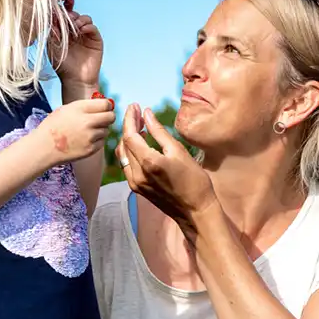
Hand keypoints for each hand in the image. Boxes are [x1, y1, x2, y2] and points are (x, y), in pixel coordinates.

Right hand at [40, 97, 115, 164]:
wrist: (43, 147)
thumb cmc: (53, 126)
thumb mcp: (66, 109)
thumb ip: (85, 106)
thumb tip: (106, 105)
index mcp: (80, 109)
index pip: (105, 104)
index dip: (107, 106)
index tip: (105, 108)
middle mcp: (87, 122)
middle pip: (111, 117)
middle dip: (109, 116)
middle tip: (103, 119)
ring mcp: (90, 137)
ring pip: (106, 130)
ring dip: (101, 130)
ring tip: (86, 132)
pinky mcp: (91, 149)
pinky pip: (102, 141)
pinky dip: (97, 140)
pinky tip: (84, 140)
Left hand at [50, 0, 103, 88]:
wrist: (76, 79)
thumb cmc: (62, 65)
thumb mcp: (52, 46)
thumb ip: (52, 31)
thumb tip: (52, 15)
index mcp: (63, 32)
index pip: (63, 16)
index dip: (63, 7)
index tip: (61, 2)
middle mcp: (74, 31)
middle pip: (74, 14)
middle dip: (70, 13)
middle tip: (68, 18)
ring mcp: (85, 35)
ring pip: (85, 18)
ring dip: (79, 19)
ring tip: (75, 27)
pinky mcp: (95, 39)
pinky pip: (92, 27)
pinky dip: (87, 26)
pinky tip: (82, 31)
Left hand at [118, 104, 215, 234]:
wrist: (196, 212)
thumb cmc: (194, 181)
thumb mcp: (178, 151)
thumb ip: (159, 131)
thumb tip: (147, 113)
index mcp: (148, 163)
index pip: (130, 135)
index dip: (130, 118)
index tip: (135, 106)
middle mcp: (137, 174)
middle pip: (124, 144)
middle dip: (128, 126)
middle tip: (137, 113)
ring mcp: (135, 183)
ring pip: (123, 155)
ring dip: (128, 139)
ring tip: (140, 126)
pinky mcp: (137, 189)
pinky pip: (127, 165)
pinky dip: (131, 152)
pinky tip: (142, 144)